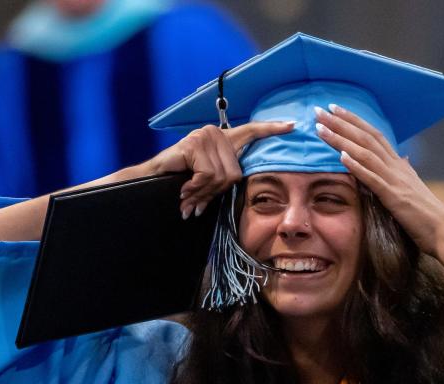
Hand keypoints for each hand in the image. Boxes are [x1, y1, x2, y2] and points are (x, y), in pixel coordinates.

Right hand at [148, 121, 294, 217]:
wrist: (151, 179)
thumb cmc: (180, 180)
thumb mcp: (207, 179)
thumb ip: (223, 178)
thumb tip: (237, 183)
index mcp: (223, 139)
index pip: (251, 131)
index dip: (271, 129)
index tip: (292, 126)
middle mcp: (216, 133)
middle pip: (235, 173)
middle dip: (215, 192)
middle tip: (195, 197)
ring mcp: (205, 136)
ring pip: (222, 177)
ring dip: (203, 192)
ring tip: (187, 193)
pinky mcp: (195, 143)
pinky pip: (208, 175)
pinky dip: (196, 187)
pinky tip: (184, 188)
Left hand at [314, 105, 443, 256]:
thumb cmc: (427, 214)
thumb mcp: (413, 188)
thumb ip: (404, 172)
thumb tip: (403, 158)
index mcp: (399, 164)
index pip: (374, 135)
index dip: (354, 120)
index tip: (335, 109)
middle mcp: (396, 167)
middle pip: (366, 137)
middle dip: (341, 122)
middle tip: (320, 110)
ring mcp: (395, 180)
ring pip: (365, 153)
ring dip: (342, 139)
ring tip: (321, 129)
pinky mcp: (394, 197)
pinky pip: (373, 178)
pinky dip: (357, 166)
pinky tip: (342, 156)